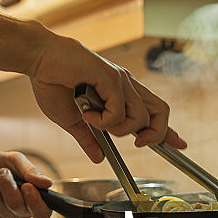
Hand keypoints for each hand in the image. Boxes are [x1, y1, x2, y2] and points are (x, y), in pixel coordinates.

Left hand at [0, 150, 52, 217]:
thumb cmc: (1, 164)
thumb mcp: (16, 160)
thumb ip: (31, 171)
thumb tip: (48, 183)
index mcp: (34, 199)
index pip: (42, 213)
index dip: (35, 202)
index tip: (27, 186)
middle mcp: (19, 212)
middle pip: (15, 205)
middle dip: (6, 183)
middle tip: (2, 170)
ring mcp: (1, 216)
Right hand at [27, 31, 186, 161]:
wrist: (38, 59)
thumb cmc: (52, 81)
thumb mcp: (73, 120)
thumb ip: (88, 138)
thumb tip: (97, 157)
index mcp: (120, 92)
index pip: (153, 112)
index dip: (168, 130)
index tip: (179, 145)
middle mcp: (125, 85)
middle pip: (161, 111)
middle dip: (157, 134)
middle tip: (139, 144)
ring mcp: (120, 80)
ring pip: (140, 117)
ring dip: (117, 128)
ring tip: (93, 120)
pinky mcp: (111, 77)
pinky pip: (119, 111)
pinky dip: (103, 120)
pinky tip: (87, 112)